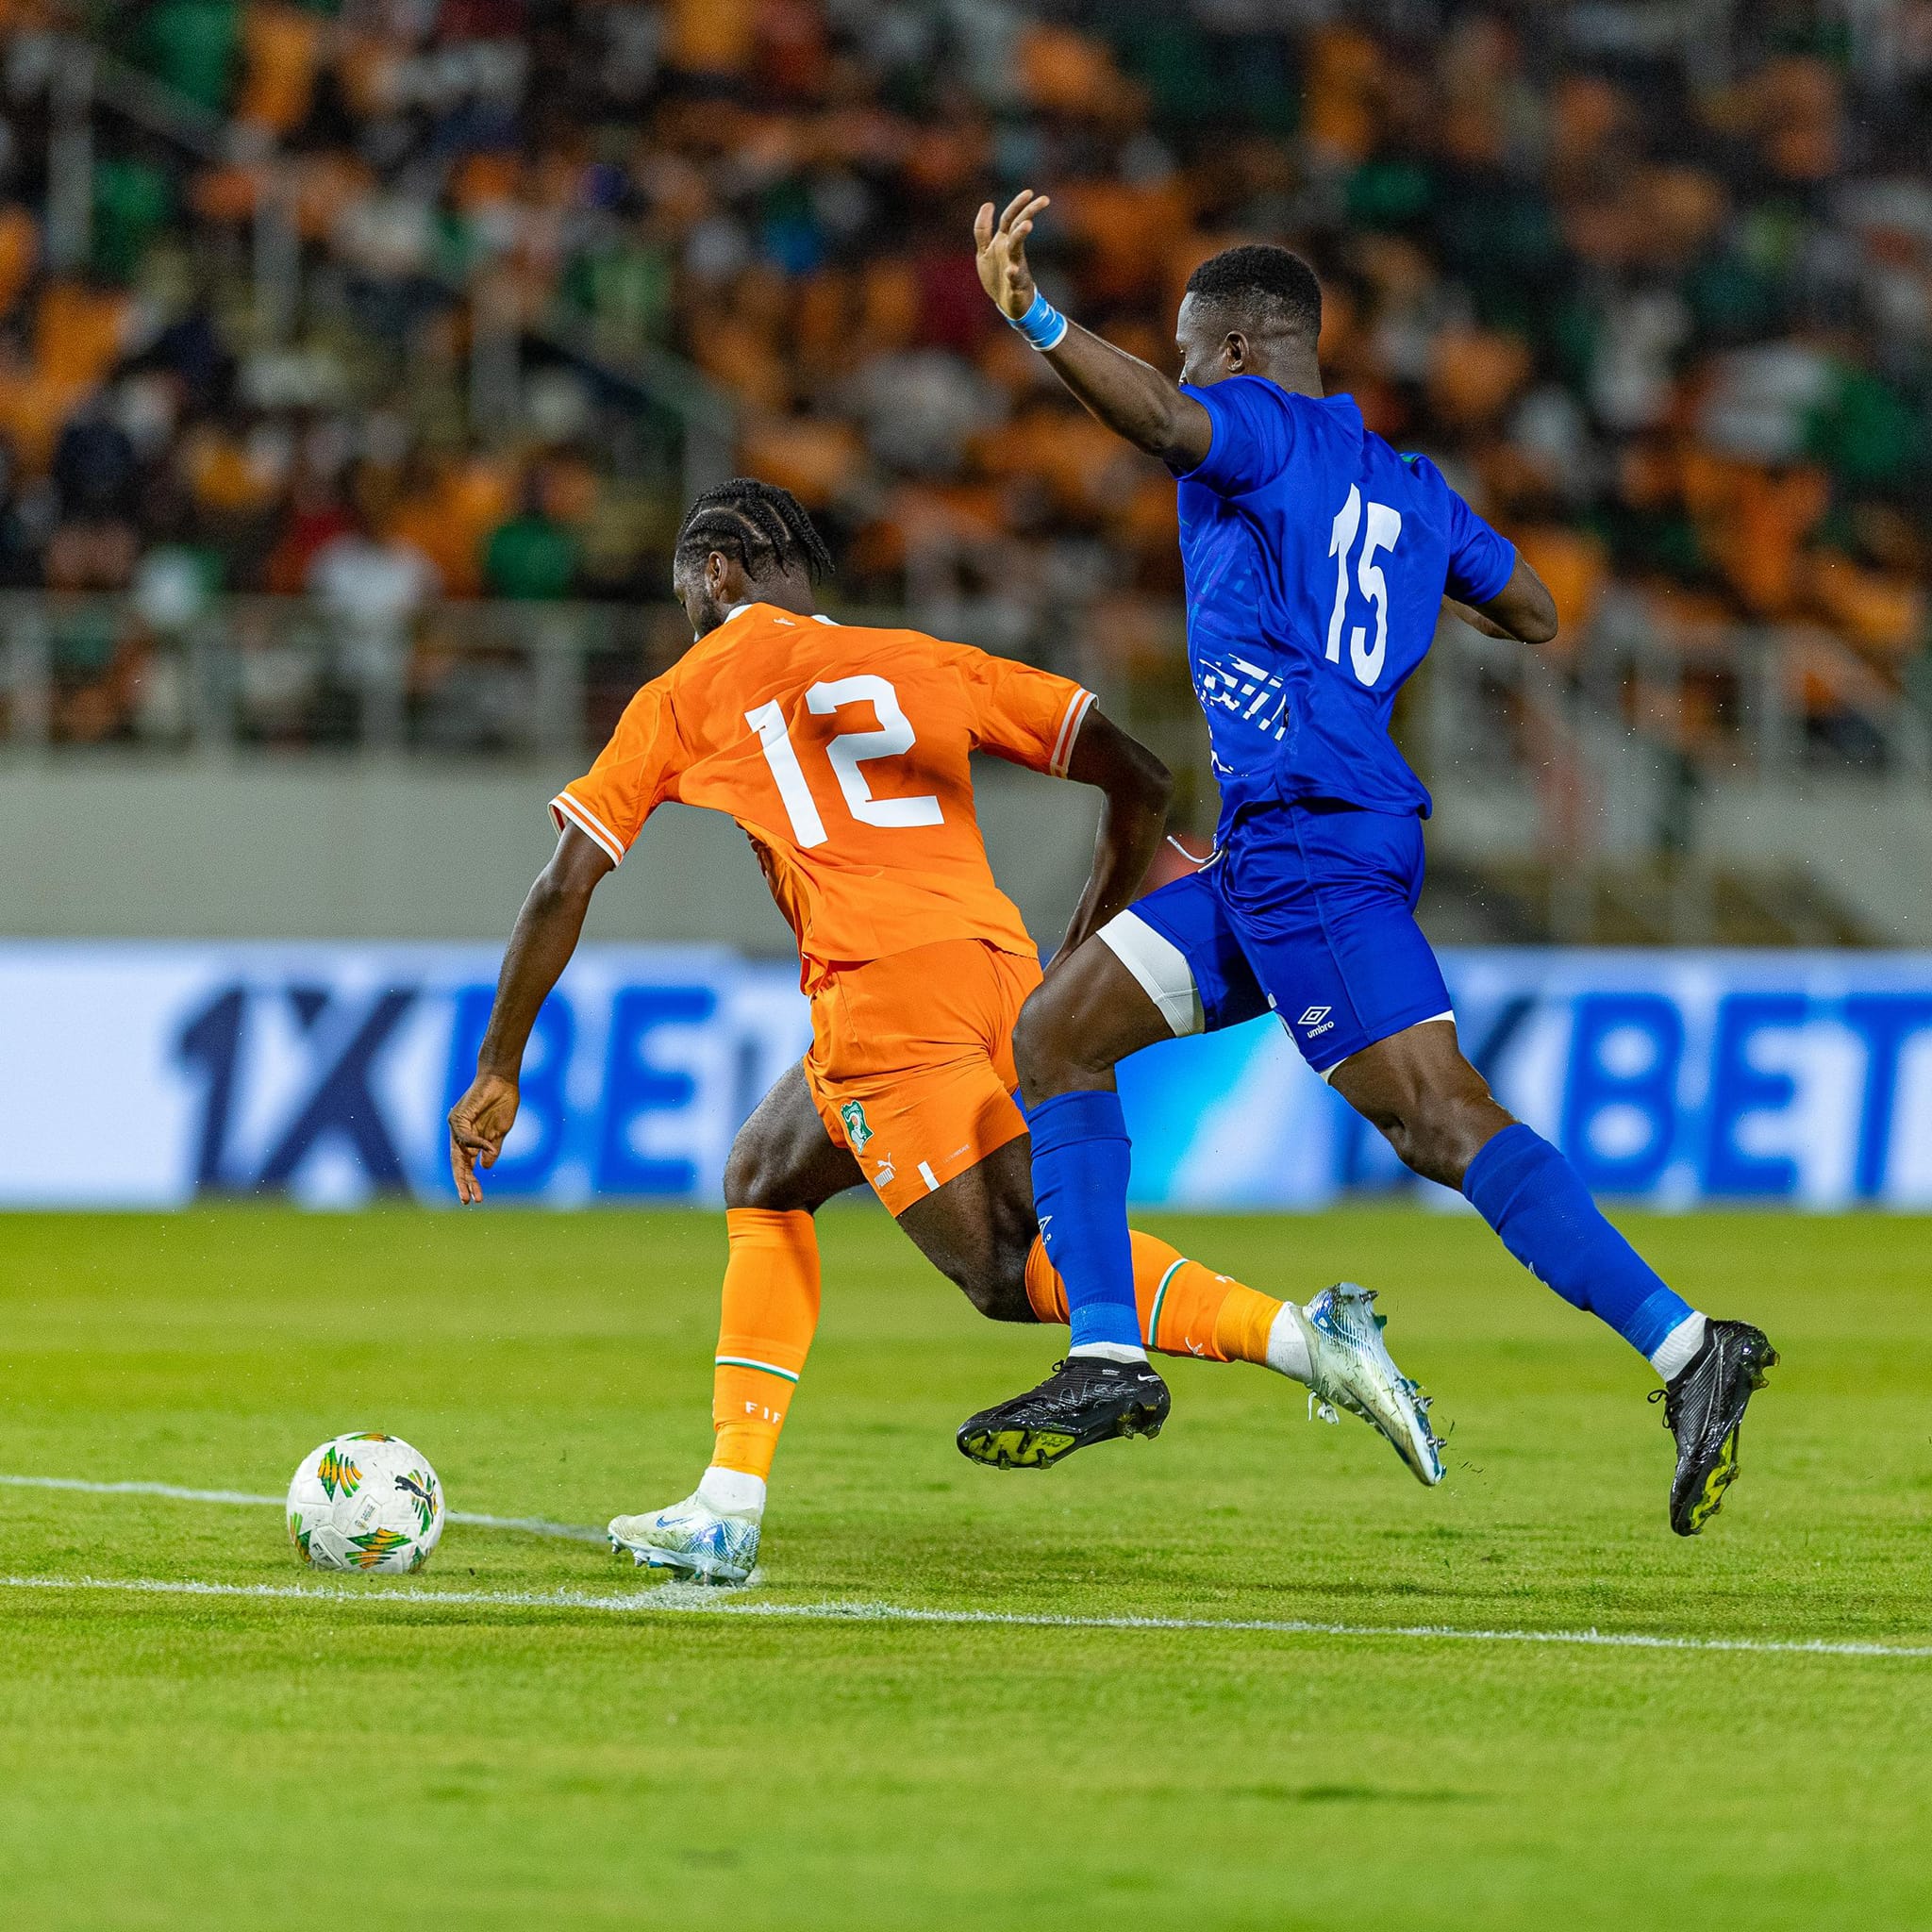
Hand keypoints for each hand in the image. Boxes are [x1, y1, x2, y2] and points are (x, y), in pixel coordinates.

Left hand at [448, 1071, 518, 1204]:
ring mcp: (457, 1126)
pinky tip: (488, 1146)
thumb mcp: (500, 1132)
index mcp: (470, 1139)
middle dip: (463, 1183)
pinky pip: (465, 1137)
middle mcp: (460, 1134)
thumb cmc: (503, 1102)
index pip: (466, 1164)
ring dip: (465, 1174)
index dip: (471, 1181)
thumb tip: (485, 1168)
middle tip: (467, 1201)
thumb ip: (492, 1149)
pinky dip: (477, 1143)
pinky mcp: (458, 1117)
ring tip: (471, 1190)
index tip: (477, 1198)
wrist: (502, 1080)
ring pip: (457, 1155)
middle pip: (459, 1163)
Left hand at [974, 189, 1048, 319]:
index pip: (1010, 218)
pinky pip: (1015, 279)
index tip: (1030, 192)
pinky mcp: (1016, 285)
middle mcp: (1011, 251)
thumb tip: (988, 204)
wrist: (1009, 305)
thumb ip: (983, 229)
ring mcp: (1015, 266)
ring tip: (1027, 225)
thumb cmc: (998, 276)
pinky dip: (1013, 275)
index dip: (1017, 205)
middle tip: (1044, 199)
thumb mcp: (985, 250)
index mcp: (1003, 241)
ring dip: (1020, 236)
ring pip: (1017, 249)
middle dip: (1029, 212)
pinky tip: (1011, 271)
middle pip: (1019, 227)